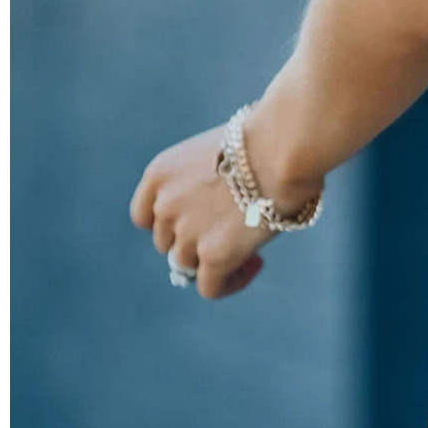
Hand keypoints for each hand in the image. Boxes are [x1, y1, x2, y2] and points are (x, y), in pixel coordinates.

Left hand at [129, 123, 276, 300]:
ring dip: (215, 262)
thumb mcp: (219, 151)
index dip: (170, 224)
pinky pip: (211, 288)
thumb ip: (208, 179)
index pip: (144, 216)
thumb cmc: (268, 139)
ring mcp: (187, 232)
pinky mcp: (213, 255)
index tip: (198, 221)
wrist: (282, 147)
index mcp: (161, 174)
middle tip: (234, 233)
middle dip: (197, 241)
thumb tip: (228, 206)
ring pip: (190, 264)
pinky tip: (255, 265)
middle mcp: (165, 205)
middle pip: (169, 242)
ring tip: (251, 249)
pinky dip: (229, 283)